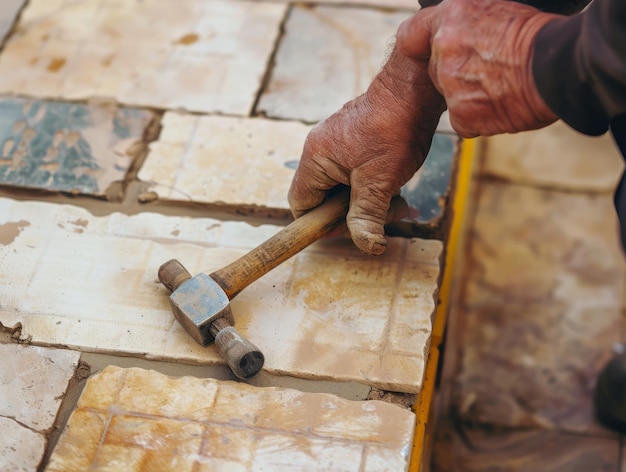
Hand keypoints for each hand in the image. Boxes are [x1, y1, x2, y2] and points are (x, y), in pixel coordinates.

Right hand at [288, 47, 445, 254]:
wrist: (414, 89)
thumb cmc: (393, 129)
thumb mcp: (379, 182)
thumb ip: (367, 216)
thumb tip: (367, 247)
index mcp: (315, 159)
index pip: (300, 204)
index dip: (318, 223)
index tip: (345, 229)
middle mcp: (321, 150)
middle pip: (324, 198)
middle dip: (352, 213)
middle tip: (379, 215)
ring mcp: (338, 144)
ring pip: (344, 188)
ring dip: (369, 201)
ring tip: (394, 200)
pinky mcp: (355, 141)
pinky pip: (356, 174)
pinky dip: (374, 186)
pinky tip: (395, 186)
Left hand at [396, 0, 559, 136]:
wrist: (558, 67)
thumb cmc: (539, 36)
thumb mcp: (497, 10)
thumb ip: (466, 23)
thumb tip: (458, 32)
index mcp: (451, 17)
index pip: (412, 33)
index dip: (421, 45)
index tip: (427, 53)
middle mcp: (443, 48)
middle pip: (436, 70)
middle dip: (457, 73)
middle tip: (491, 69)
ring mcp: (449, 84)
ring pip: (451, 96)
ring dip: (471, 96)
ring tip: (503, 85)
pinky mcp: (460, 114)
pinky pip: (463, 121)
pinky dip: (481, 119)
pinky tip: (502, 104)